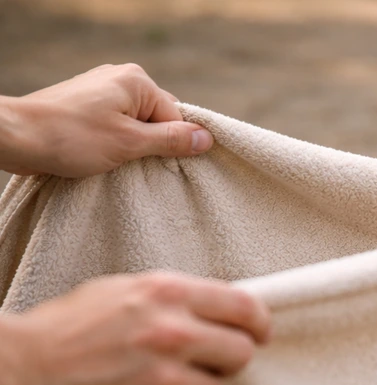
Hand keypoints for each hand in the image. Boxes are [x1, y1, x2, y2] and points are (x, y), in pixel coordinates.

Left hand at [0, 63, 212, 177]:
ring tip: (114, 160)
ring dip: (133, 146)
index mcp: (136, 81)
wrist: (17, 136)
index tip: (152, 163)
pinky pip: (118, 124)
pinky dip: (116, 142)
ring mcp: (102, 89)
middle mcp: (121, 77)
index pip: (175, 118)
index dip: (169, 145)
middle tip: (132, 162)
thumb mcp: (130, 143)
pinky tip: (103, 155)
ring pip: (138, 124)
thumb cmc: (72, 138)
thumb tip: (207, 139)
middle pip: (158, 119)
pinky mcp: (87, 103)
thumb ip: (171, 140)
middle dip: (152, 144)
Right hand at [0, 273, 270, 384]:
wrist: (14, 373)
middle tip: (206, 365)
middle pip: (241, 354)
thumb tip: (220, 312)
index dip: (259, 324)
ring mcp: (163, 381)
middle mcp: (170, 335)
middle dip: (228, 361)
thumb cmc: (64, 331)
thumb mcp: (121, 292)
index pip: (244, 308)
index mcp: (165, 294)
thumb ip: (174, 300)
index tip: (259, 335)